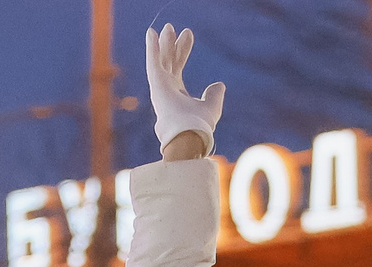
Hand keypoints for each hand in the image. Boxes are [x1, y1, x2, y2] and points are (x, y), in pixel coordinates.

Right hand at [144, 26, 223, 154]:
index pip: (178, 66)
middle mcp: (166, 89)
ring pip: (160, 59)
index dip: (182, 50)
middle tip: (174, 28)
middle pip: (168, 60)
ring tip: (167, 27)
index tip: (187, 35)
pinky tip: (151, 32)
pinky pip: (153, 61)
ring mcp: (160, 86)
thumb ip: (214, 95)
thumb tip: (219, 85)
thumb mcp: (212, 106)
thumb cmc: (199, 124)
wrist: (190, 133)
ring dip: (162, 43)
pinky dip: (152, 47)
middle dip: (171, 44)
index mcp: (177, 93)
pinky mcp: (156, 83)